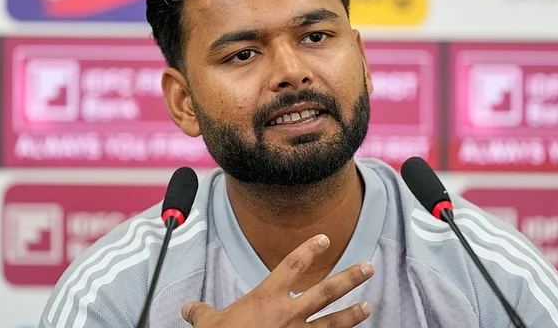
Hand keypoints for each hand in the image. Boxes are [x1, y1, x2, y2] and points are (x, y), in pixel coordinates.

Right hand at [181, 234, 373, 326]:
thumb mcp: (209, 326)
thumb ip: (202, 313)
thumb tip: (189, 308)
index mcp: (266, 298)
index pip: (292, 265)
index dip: (309, 250)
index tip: (324, 239)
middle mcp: (288, 314)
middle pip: (325, 291)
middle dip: (348, 279)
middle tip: (368, 267)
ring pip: (332, 323)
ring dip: (351, 315)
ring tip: (367, 307)